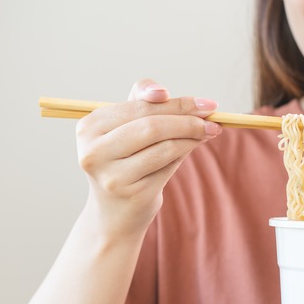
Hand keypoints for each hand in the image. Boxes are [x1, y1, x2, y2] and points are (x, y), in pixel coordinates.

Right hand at [76, 79, 222, 236]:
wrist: (116, 212)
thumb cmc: (126, 160)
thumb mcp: (128, 128)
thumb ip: (143, 103)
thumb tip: (163, 92)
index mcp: (89, 127)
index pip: (140, 106)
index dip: (177, 103)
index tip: (207, 104)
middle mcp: (94, 151)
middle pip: (151, 125)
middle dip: (188, 119)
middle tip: (214, 118)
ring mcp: (111, 175)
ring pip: (163, 145)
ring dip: (193, 136)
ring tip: (210, 131)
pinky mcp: (130, 193)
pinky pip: (168, 165)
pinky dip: (187, 151)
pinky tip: (197, 144)